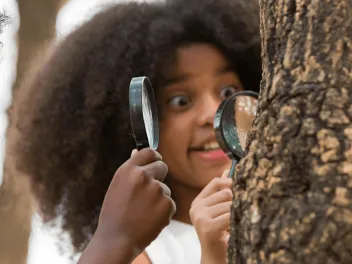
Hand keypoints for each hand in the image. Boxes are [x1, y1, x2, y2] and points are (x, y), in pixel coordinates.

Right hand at [80, 148, 175, 263]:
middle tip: (149, 193)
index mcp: (128, 169)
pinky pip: (170, 203)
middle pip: (162, 166)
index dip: (154, 157)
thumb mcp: (118, 186)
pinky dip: (163, 211)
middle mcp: (143, 176)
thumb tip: (137, 151)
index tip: (156, 162)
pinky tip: (149, 219)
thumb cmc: (114, 214)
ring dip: (159, 198)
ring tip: (143, 211)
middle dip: (159, 177)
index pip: (149, 152)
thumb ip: (130, 169)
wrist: (116, 240)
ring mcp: (156, 190)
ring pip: (166, 188)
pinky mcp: (166, 204)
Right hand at [189, 170, 232, 263]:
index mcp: (197, 202)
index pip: (216, 182)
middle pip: (225, 192)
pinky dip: (237, 221)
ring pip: (230, 204)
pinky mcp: (208, 226)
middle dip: (236, 202)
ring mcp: (200, 217)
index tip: (240, 188)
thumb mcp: (219, 210)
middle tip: (237, 214)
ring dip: (237, 214)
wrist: (215, 257)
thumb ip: (221, 192)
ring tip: (234, 224)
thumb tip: (227, 170)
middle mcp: (196, 208)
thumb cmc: (220, 233)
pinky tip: (233, 229)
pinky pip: (231, 215)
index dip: (230, 182)